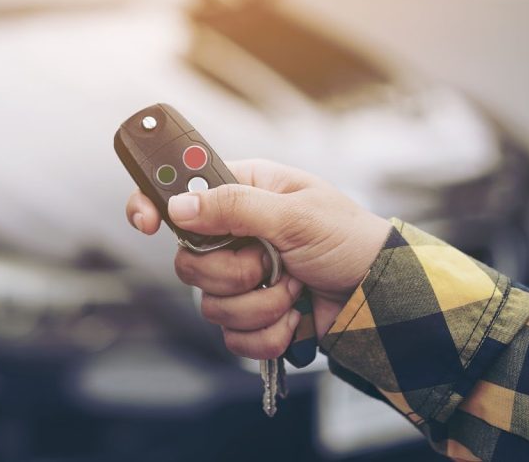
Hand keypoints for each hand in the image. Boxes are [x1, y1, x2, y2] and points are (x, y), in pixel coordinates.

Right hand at [126, 159, 390, 359]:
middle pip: (187, 261)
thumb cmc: (350, 240)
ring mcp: (241, 278)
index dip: (152, 204)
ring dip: (259, 305)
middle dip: (232, 273)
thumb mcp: (296, 213)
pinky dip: (268, 333)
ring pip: (208, 303)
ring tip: (295, 290)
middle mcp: (234, 235)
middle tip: (268, 263)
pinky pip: (232, 336)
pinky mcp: (253, 317)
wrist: (382, 297)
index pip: (178, 192)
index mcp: (242, 193)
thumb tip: (180, 206)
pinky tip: (295, 317)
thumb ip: (234, 207)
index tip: (146, 223)